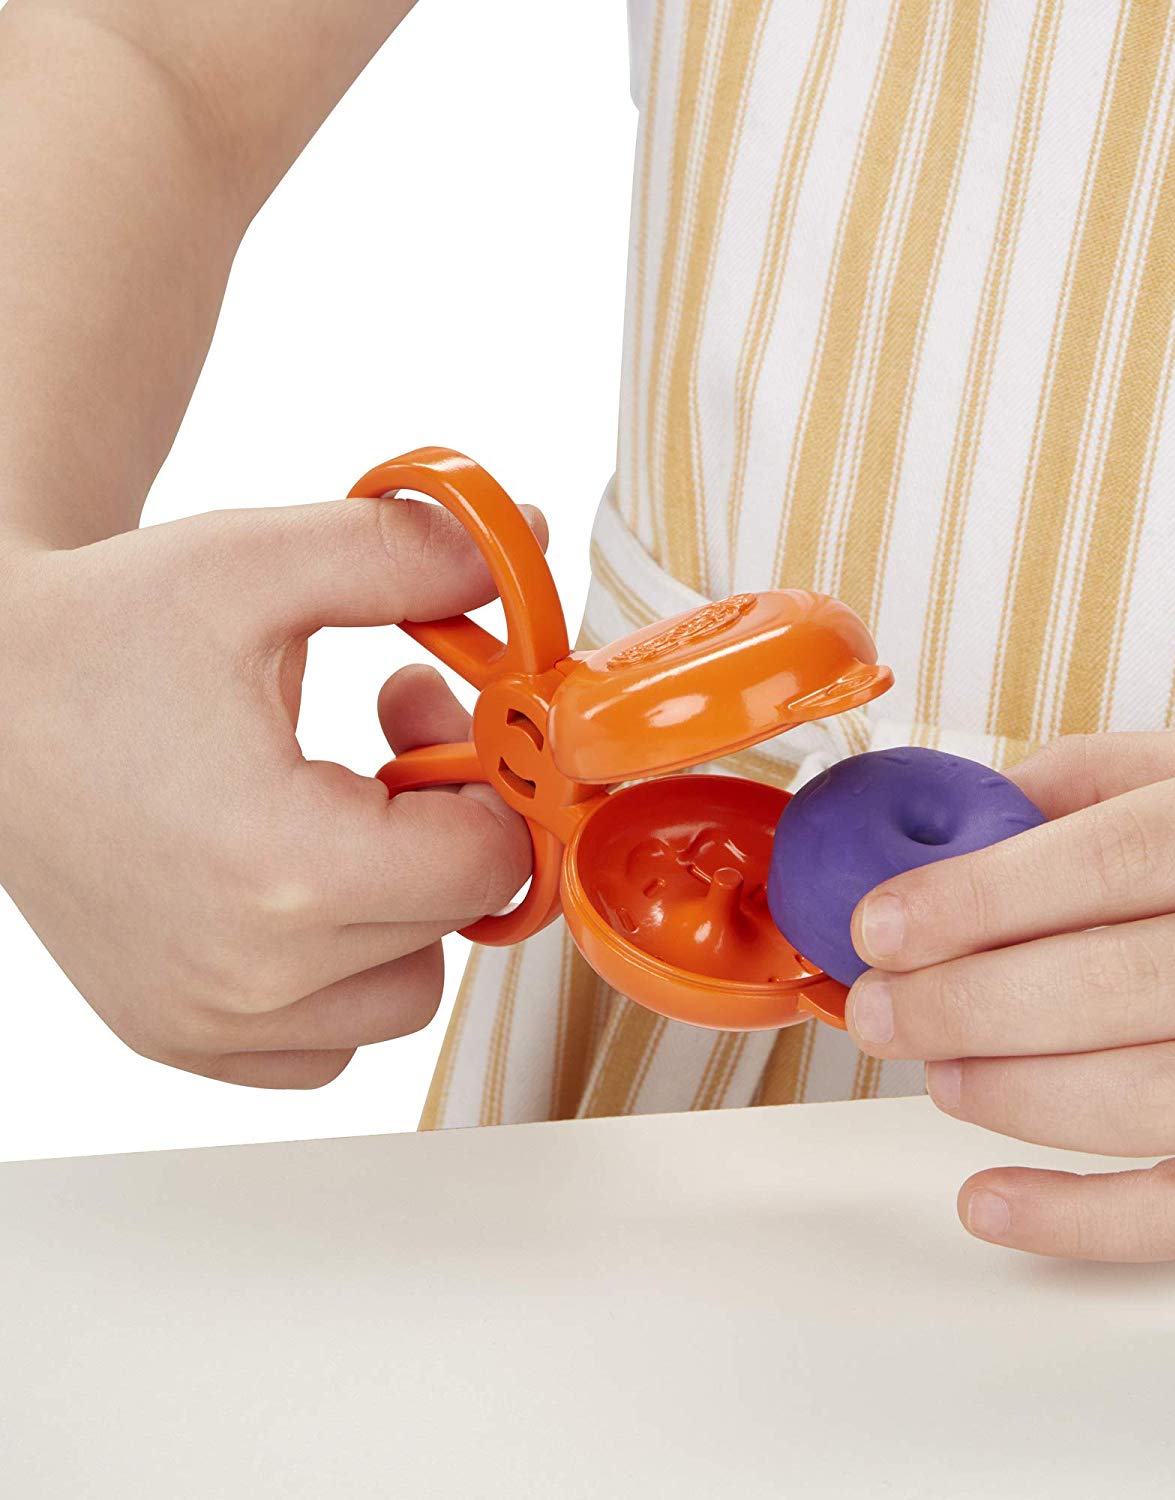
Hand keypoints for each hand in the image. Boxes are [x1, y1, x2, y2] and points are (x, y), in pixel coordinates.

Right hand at [0, 497, 538, 1086]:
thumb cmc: (94, 635)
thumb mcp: (258, 561)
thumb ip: (412, 554)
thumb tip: (531, 542)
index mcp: (283, 869)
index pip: (489, 865)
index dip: (489, 779)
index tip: (440, 719)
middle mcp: (247, 976)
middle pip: (454, 925)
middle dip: (447, 823)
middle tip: (388, 737)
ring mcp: (205, 1020)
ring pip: (402, 999)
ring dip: (404, 906)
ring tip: (339, 808)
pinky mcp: (173, 1034)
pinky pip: (323, 1047)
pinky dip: (339, 976)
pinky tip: (299, 881)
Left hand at [844, 727, 1174, 1261]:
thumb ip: (1096, 779)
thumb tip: (955, 820)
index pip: (1107, 862)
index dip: (975, 896)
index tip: (882, 922)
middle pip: (1113, 987)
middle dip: (963, 1004)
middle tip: (878, 1009)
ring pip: (1148, 1105)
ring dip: (1010, 1096)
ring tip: (933, 1072)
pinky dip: (1082, 1221)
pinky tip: (992, 1201)